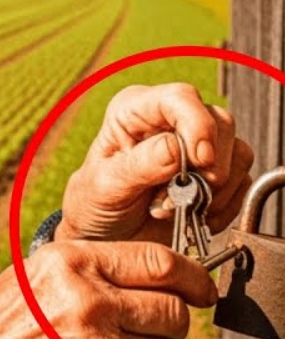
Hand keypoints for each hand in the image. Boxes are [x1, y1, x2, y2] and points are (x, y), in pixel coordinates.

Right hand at [0, 239, 215, 338]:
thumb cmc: (3, 314)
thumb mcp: (43, 267)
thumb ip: (99, 265)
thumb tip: (163, 273)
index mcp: (74, 262)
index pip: (161, 264)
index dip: (194, 276)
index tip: (201, 286)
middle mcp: (89, 303)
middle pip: (173, 311)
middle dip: (172, 316)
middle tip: (152, 318)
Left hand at [57, 83, 253, 243]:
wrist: (106, 239)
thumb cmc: (95, 205)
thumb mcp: (104, 186)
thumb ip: (138, 165)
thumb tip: (176, 149)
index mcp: (135, 111)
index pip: (180, 98)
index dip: (197, 124)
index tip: (200, 159)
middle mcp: (170, 121)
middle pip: (219, 122)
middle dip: (208, 166)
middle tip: (181, 197)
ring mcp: (196, 146)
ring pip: (237, 152)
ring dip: (214, 189)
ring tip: (177, 209)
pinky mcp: (216, 173)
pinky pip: (243, 182)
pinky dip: (224, 205)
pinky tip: (194, 216)